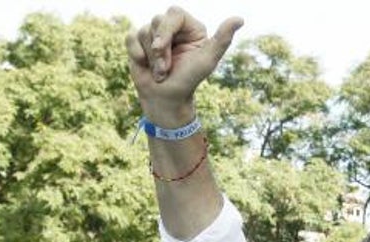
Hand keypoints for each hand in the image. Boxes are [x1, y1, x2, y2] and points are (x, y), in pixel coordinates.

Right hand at [126, 8, 242, 122]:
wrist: (166, 100)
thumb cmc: (188, 82)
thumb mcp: (207, 61)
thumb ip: (222, 40)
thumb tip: (239, 19)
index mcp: (191, 28)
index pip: (174, 13)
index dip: (165, 30)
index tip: (161, 48)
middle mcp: (173, 28)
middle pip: (156, 21)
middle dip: (159, 49)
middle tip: (166, 69)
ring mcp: (155, 34)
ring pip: (143, 31)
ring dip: (150, 57)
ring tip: (160, 72)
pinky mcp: (139, 42)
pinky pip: (130, 37)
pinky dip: (136, 54)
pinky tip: (145, 65)